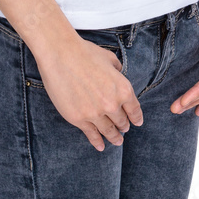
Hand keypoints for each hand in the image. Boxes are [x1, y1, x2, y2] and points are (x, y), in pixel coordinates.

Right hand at [36, 35, 143, 150]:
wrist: (61, 54)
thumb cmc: (85, 52)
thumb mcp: (109, 58)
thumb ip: (117, 71)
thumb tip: (119, 75)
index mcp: (123, 89)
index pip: (134, 110)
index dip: (136, 117)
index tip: (137, 122)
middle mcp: (112, 104)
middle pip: (122, 122)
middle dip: (124, 126)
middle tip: (124, 129)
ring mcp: (95, 113)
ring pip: (108, 131)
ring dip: (114, 137)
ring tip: (117, 141)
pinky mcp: (78, 119)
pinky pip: (91, 135)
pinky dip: (97, 142)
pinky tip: (101, 146)